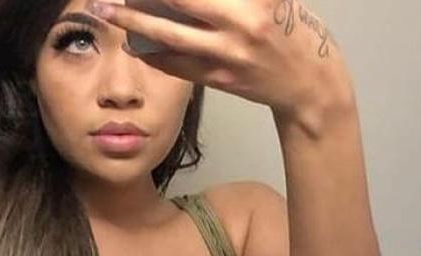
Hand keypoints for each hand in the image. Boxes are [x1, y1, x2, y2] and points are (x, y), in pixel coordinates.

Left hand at [86, 0, 351, 120]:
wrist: (308, 82)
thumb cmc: (290, 27)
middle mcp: (242, 24)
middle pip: (180, 3)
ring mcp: (229, 56)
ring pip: (173, 37)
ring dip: (138, 25)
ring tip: (112, 14)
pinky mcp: (220, 81)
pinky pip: (179, 66)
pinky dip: (154, 54)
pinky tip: (135, 44)